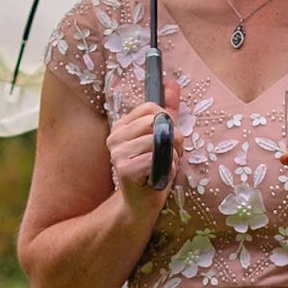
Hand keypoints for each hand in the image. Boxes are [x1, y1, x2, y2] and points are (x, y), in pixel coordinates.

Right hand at [108, 78, 181, 211]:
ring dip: (171, 156)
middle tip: (168, 155)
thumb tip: (172, 82)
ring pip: (159, 141)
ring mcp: (117, 154)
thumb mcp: (162, 137)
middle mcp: (115, 138)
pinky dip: (167, 169)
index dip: (168, 122)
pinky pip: (158, 159)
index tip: (167, 139)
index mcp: (121, 126)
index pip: (151, 108)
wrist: (141, 205)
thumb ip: (167, 110)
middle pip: (156, 122)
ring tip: (164, 167)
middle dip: (172, 139)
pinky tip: (159, 177)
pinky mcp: (125, 170)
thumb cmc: (154, 170)